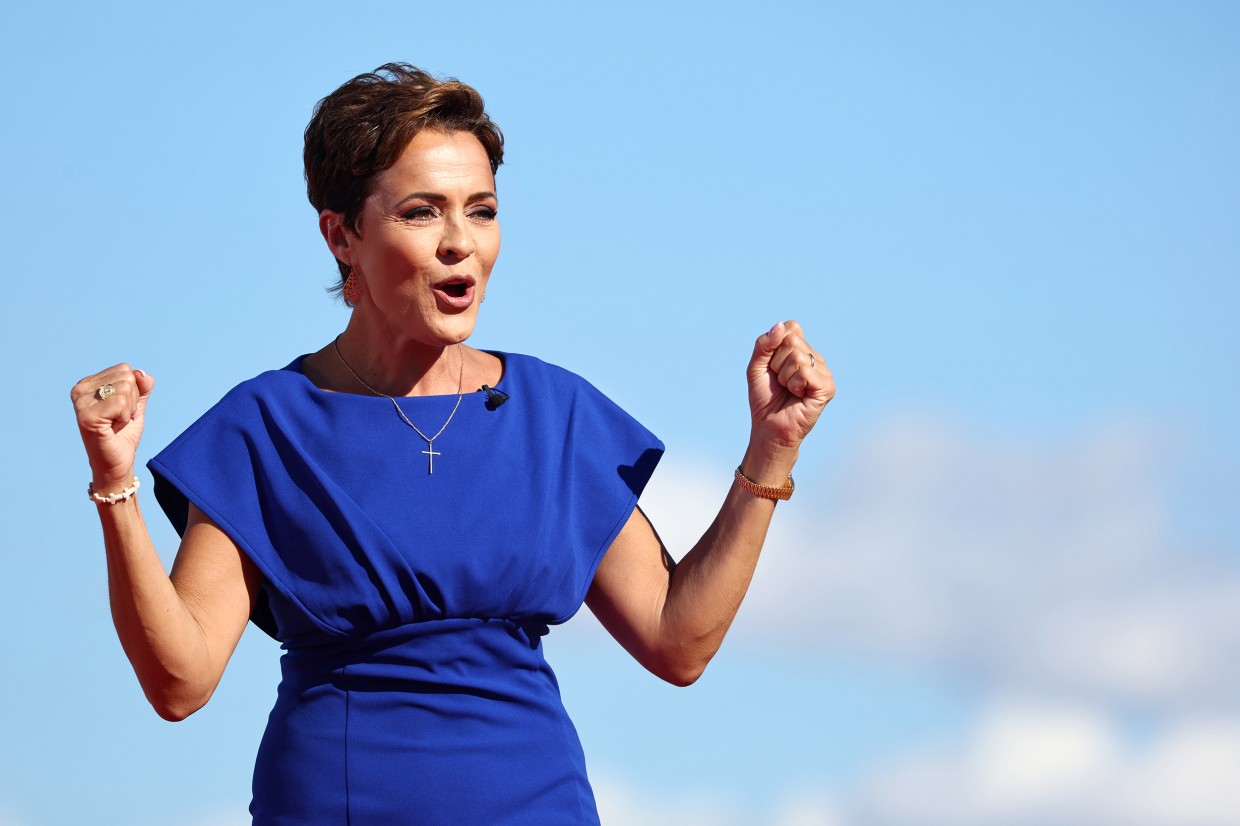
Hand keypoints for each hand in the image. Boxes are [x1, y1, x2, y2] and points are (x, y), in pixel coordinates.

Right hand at [71, 364, 155, 488]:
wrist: (116, 463)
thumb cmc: (123, 434)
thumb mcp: (136, 404)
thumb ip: (142, 386)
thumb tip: (141, 373)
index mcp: (88, 383)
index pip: (125, 369)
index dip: (133, 391)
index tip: (121, 410)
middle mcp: (80, 389)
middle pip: (127, 377)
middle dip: (132, 401)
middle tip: (119, 419)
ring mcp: (81, 402)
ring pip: (125, 388)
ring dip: (128, 410)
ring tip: (115, 424)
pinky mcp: (86, 416)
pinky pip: (121, 402)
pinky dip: (125, 418)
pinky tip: (112, 428)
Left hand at [746, 320, 833, 453]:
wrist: (768, 426)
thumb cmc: (765, 397)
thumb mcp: (756, 366)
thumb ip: (763, 344)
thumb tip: (780, 326)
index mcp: (802, 349)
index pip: (791, 327)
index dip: (774, 347)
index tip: (772, 366)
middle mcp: (816, 358)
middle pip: (792, 341)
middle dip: (777, 363)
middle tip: (780, 382)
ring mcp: (824, 372)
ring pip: (798, 357)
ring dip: (785, 377)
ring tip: (789, 390)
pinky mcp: (828, 387)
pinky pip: (805, 372)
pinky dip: (794, 385)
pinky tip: (798, 396)